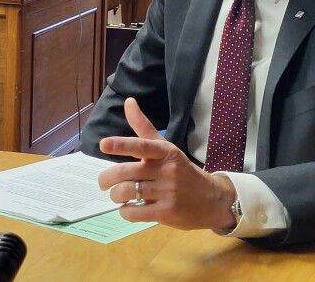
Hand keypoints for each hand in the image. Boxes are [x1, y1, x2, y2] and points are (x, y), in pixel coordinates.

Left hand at [97, 97, 235, 231]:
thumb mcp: (166, 148)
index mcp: (165, 152)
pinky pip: (134, 212)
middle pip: (126, 173)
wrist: (212, 199)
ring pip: (127, 193)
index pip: (141, 146)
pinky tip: (129, 207)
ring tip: (118, 195)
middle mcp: (166, 170)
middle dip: (106, 179)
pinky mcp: (166, 213)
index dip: (121, 145)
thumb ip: (144, 127)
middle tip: (103, 183)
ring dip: (116, 196)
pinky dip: (125, 211)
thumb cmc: (182, 171)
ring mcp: (167, 192)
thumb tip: (128, 101)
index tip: (104, 144)